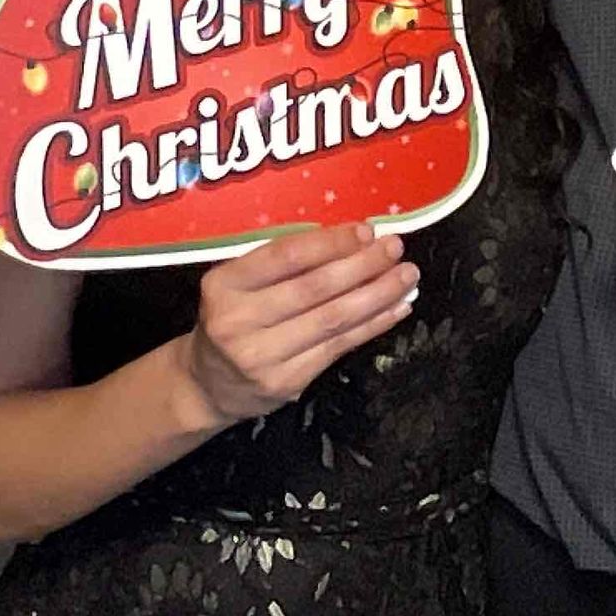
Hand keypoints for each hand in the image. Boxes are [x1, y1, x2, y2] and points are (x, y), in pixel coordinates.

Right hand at [181, 223, 417, 426]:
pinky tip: (396, 309)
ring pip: (333, 320)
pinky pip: (339, 348)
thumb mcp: (238, 283)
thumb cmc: (232, 318)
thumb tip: (351, 238)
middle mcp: (238, 321)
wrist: (209, 385)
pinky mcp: (287, 384)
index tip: (366, 231)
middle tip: (395, 248)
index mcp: (223, 285)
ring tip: (407, 277)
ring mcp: (262, 358)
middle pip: (314, 289)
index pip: (285, 257)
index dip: (331, 242)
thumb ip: (282, 263)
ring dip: (377, 295)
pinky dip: (372, 325)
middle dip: (362, 265)